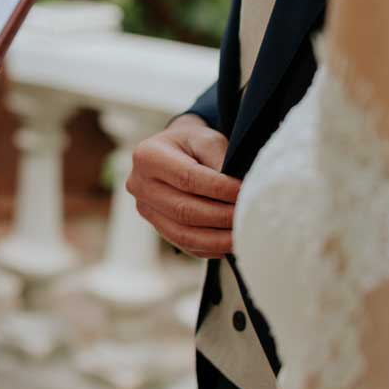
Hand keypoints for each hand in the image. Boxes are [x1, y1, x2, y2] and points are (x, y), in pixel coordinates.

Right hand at [126, 113, 240, 258]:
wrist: (176, 151)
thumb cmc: (193, 143)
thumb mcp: (206, 139)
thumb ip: (219, 160)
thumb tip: (238, 192)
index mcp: (148, 156)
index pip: (187, 178)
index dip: (219, 189)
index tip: (245, 193)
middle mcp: (139, 184)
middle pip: (183, 210)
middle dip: (221, 216)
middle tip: (249, 217)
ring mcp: (145, 209)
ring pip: (182, 234)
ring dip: (217, 239)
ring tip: (243, 236)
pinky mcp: (156, 227)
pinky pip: (184, 244)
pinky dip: (210, 248)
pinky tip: (230, 244)